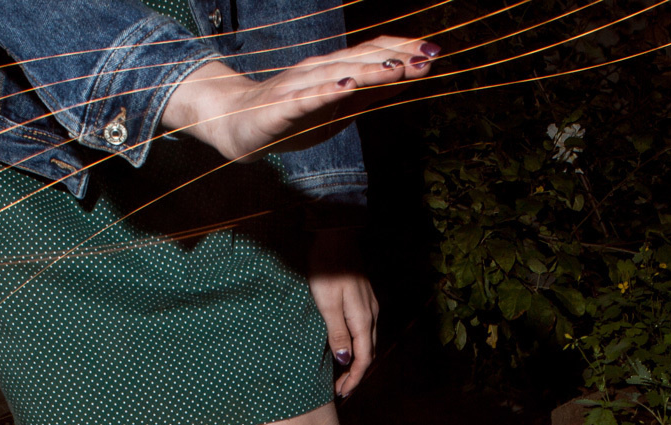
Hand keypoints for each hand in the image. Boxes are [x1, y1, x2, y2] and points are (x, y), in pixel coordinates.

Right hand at [163, 35, 438, 164]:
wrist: (236, 126)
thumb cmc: (290, 118)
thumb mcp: (338, 108)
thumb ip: (369, 93)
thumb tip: (406, 77)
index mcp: (333, 71)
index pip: (371, 53)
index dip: (401, 50)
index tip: (433, 51)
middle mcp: (317, 72)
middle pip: (360, 61)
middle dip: (395, 58)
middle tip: (427, 57)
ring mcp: (298, 88)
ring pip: (337, 76)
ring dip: (368, 71)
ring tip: (396, 69)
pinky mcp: (280, 108)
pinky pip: (305, 99)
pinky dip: (326, 93)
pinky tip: (344, 88)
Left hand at [308, 228, 376, 396]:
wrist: (336, 237)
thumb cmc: (327, 269)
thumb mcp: (327, 303)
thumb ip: (337, 332)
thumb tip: (345, 359)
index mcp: (363, 319)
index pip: (363, 358)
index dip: (354, 379)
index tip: (342, 393)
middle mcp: (371, 315)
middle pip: (368, 353)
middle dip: (355, 374)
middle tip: (340, 389)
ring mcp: (369, 306)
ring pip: (367, 342)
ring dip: (356, 361)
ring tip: (341, 374)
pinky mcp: (363, 300)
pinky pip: (364, 330)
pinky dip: (356, 346)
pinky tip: (345, 347)